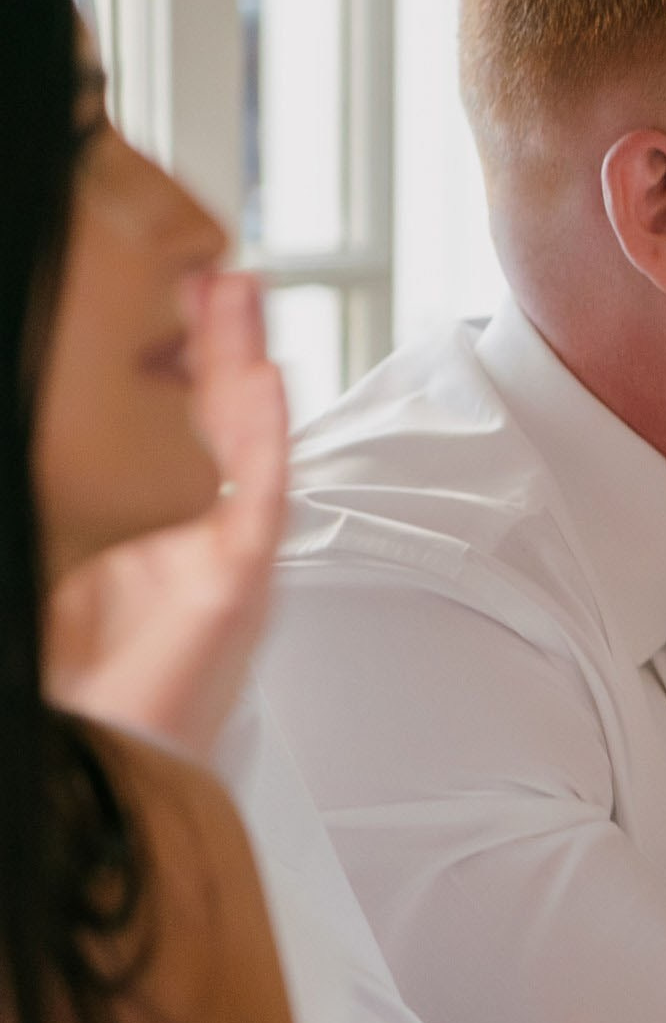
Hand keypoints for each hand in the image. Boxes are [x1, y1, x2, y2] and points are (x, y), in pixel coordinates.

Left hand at [47, 271, 286, 754]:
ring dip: (242, 360)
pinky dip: (267, 433)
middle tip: (207, 266)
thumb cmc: (80, 683)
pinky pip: (262, 492)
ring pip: (239, 437)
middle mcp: (190, 529)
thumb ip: (66, 502)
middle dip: (209, 338)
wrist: (102, 756)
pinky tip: (265, 378)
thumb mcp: (56, 562)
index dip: (168, 360)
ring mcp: (219, 550)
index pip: (164, 424)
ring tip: (238, 291)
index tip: (155, 296)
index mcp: (144, 525)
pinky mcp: (238, 578)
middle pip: (209, 415)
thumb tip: (41, 424)